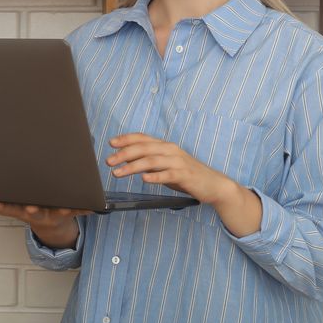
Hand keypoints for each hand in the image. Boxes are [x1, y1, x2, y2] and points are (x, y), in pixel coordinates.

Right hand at [0, 199, 88, 249]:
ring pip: (56, 210)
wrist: (52, 227)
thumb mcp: (8, 208)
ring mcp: (53, 212)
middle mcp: (36, 211)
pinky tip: (95, 205)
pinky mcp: (69, 211)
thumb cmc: (27, 210)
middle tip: (30, 207)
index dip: (0, 205)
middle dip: (31, 208)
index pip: (8, 208)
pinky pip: (79, 209)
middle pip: (32, 210)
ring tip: (64, 206)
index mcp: (21, 209)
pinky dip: (86, 207)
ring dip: (61, 208)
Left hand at [106, 132, 233, 204]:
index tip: (111, 143)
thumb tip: (126, 160)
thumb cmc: (186, 175)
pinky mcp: (185, 175)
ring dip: (132, 166)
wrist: (213, 184)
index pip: (142, 138)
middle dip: (123, 154)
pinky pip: (167, 174)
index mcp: (165, 146)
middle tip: (109, 161)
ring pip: (151, 161)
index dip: (126, 139)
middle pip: (143, 148)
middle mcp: (171, 150)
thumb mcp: (165, 165)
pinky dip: (155, 176)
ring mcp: (178, 162)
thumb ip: (148, 161)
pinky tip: (144, 179)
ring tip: (117, 173)